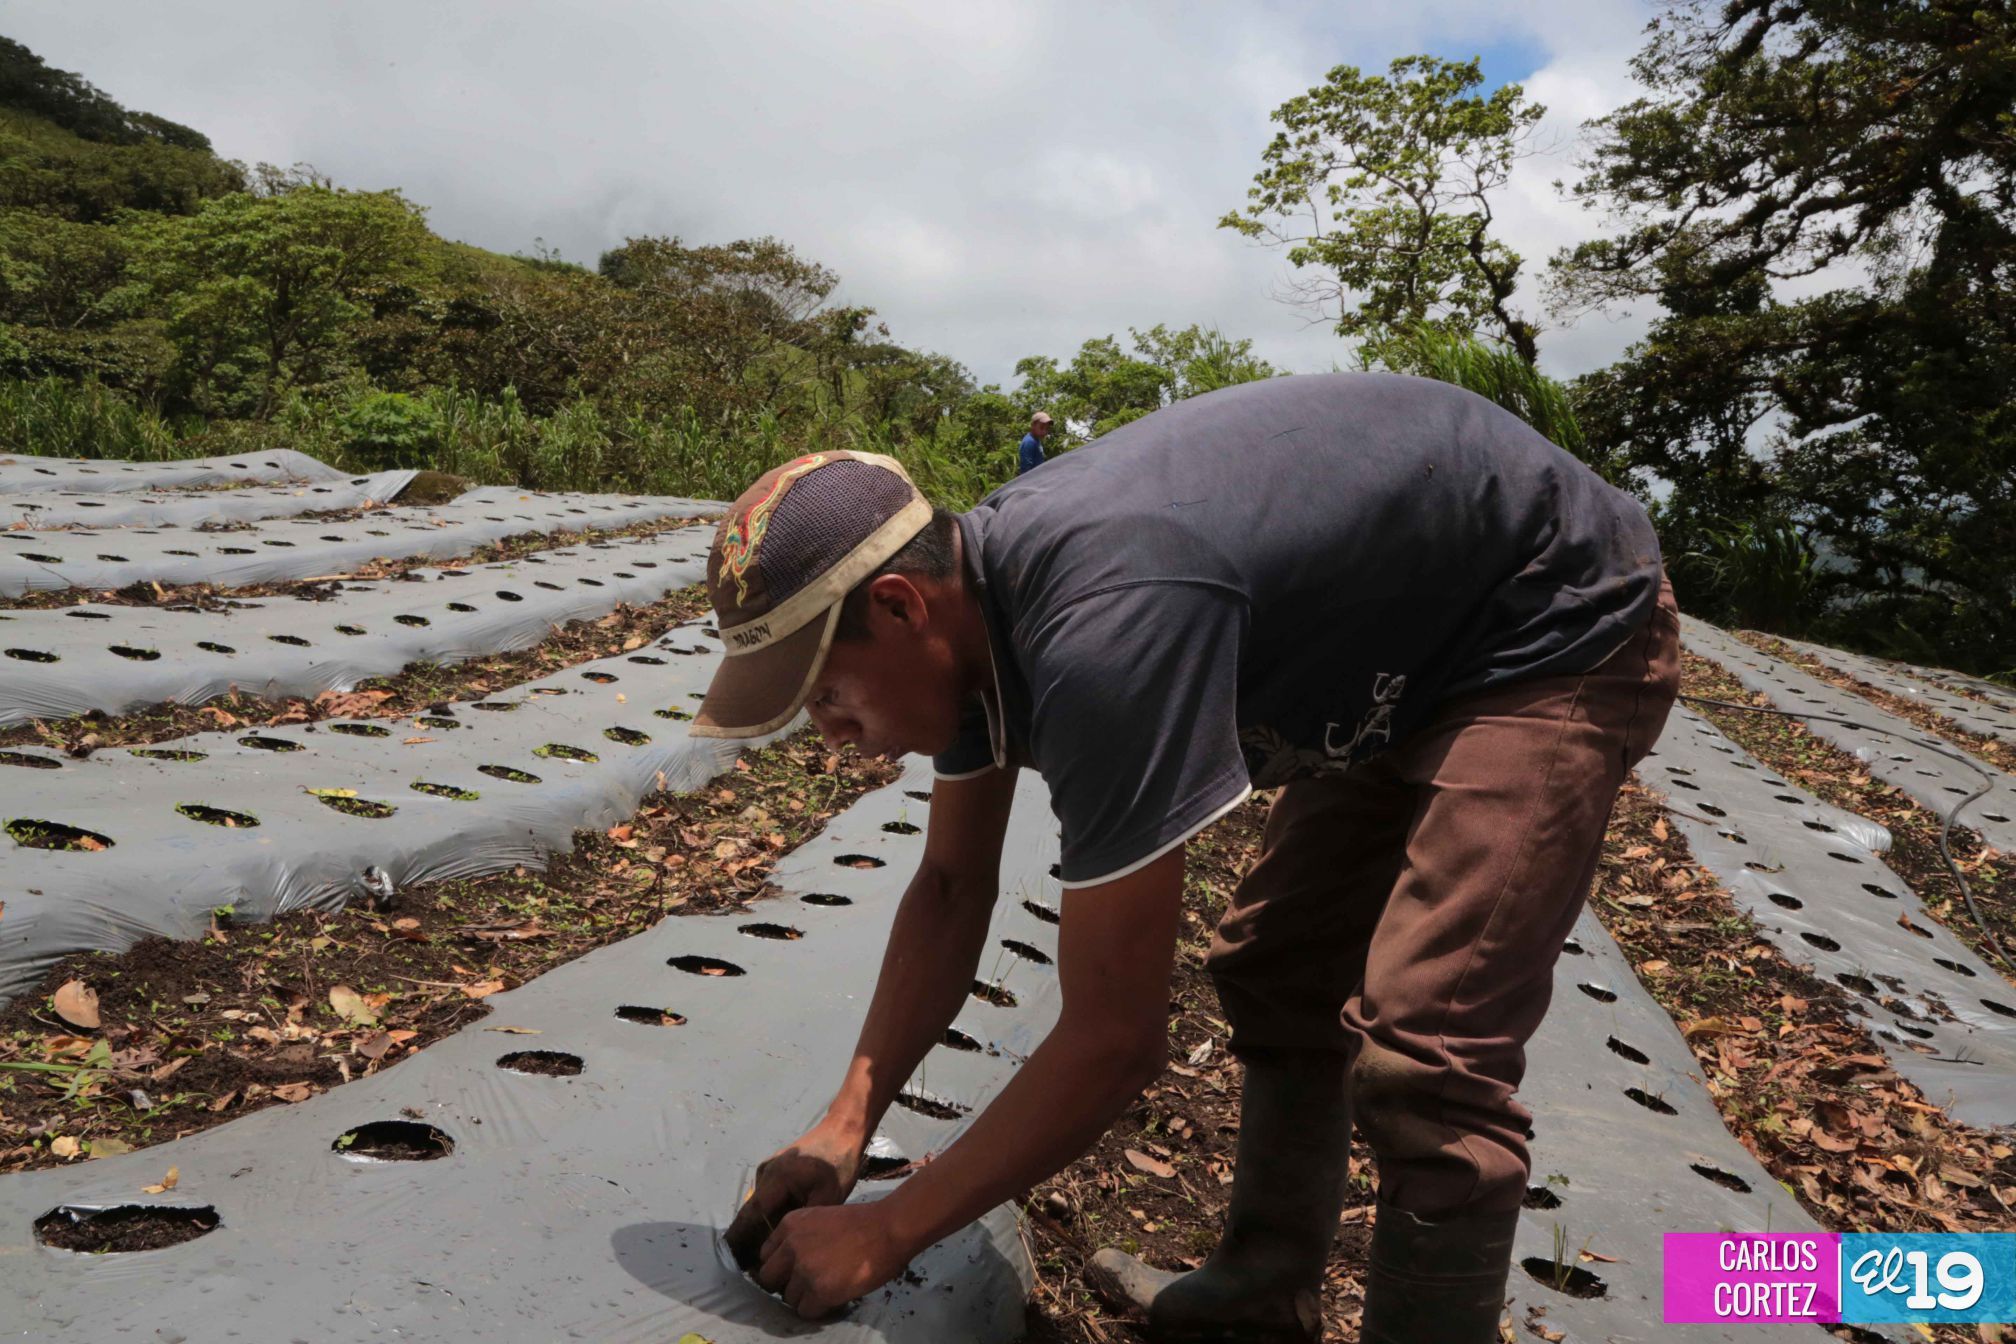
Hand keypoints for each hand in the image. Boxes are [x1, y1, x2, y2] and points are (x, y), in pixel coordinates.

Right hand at [723, 1122, 863, 1270]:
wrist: (843, 1130)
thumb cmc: (839, 1163)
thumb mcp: (827, 1197)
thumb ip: (804, 1222)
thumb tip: (787, 1248)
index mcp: (776, 1178)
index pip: (751, 1215)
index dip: (739, 1239)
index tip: (731, 1260)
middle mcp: (765, 1173)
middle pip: (753, 1212)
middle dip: (749, 1239)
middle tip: (750, 1268)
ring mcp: (768, 1169)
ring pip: (760, 1206)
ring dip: (761, 1227)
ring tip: (763, 1257)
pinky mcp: (775, 1170)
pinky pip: (768, 1197)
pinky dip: (770, 1214)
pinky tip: (777, 1234)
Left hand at [757, 1200, 909, 1318]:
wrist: (889, 1228)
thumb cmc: (862, 1222)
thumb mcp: (820, 1219)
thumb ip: (801, 1237)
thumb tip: (790, 1264)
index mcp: (789, 1224)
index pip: (766, 1255)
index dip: (781, 1266)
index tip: (794, 1270)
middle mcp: (791, 1246)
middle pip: (769, 1278)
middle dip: (785, 1284)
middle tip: (806, 1285)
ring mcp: (804, 1270)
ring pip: (788, 1298)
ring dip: (805, 1298)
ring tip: (827, 1290)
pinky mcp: (819, 1291)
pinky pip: (805, 1311)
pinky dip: (819, 1309)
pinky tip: (834, 1298)